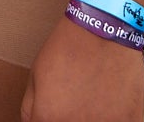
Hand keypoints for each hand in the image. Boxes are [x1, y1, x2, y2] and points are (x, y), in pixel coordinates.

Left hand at [22, 13, 143, 121]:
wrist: (103, 30)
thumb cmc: (67, 49)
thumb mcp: (35, 75)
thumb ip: (31, 108)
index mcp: (47, 118)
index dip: (47, 117)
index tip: (54, 109)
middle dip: (67, 117)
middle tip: (74, 101)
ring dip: (91, 119)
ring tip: (92, 99)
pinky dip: (112, 118)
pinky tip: (108, 103)